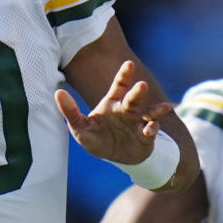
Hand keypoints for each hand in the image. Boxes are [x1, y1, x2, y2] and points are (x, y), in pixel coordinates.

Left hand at [55, 61, 172, 163]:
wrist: (113, 157)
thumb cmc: (95, 138)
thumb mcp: (79, 127)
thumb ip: (70, 111)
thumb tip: (58, 92)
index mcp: (112, 104)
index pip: (119, 86)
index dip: (124, 75)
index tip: (129, 64)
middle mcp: (127, 110)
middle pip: (134, 97)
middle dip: (138, 91)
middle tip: (142, 84)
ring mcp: (138, 123)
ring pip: (149, 113)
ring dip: (156, 110)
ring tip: (165, 107)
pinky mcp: (146, 137)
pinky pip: (151, 131)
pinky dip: (152, 129)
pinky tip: (149, 130)